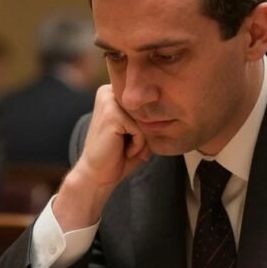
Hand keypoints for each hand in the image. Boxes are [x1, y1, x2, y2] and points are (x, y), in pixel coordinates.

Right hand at [54, 86, 151, 230]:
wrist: (96, 175)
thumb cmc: (119, 155)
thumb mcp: (138, 131)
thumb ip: (150, 117)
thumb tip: (170, 108)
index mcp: (112, 92)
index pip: (146, 105)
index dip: (144, 127)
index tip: (126, 139)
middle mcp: (108, 92)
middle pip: (147, 111)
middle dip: (143, 134)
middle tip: (125, 146)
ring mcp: (108, 101)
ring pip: (145, 121)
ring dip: (141, 140)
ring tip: (124, 148)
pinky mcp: (112, 114)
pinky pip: (141, 130)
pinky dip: (137, 145)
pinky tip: (122, 151)